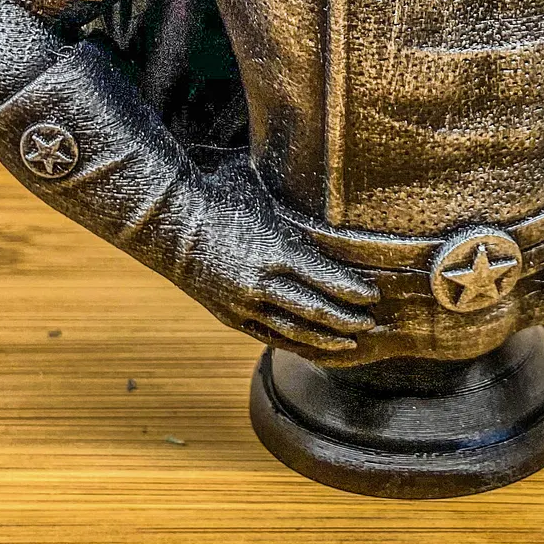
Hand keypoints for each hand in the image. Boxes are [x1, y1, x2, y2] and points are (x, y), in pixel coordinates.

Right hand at [151, 168, 379, 355]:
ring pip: (293, 330)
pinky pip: (268, 336)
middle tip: (372, 324)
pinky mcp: (229, 315)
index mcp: (274, 250)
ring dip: (326, 339)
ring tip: (352, 343)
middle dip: (348, 320)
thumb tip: (333, 197)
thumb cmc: (221, 197)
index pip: (324, 278)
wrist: (169, 222)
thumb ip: (295, 209)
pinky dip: (295, 344)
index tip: (374, 295)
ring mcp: (243, 303)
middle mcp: (260, 282)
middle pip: (315, 310)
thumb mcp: (264, 195)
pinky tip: (314, 347)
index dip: (352, 290)